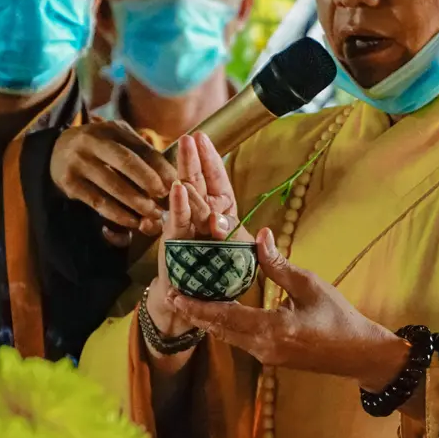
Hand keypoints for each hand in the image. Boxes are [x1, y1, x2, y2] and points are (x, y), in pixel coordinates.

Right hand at [51, 120, 177, 235]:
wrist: (55, 152)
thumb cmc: (101, 151)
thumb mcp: (119, 142)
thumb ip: (142, 155)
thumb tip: (174, 179)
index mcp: (113, 129)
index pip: (143, 148)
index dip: (162, 167)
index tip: (177, 184)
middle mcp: (93, 141)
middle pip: (127, 162)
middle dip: (150, 182)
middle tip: (165, 198)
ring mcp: (78, 161)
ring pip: (113, 184)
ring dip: (136, 203)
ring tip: (153, 215)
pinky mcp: (69, 182)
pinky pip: (98, 201)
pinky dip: (118, 214)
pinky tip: (132, 222)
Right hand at [146, 134, 239, 342]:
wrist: (195, 301)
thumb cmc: (219, 276)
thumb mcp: (240, 256)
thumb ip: (250, 244)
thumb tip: (264, 234)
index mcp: (220, 214)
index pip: (216, 181)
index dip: (211, 160)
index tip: (204, 138)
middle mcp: (200, 216)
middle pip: (198, 181)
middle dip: (194, 158)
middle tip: (189, 136)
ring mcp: (185, 226)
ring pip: (186, 194)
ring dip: (185, 171)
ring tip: (184, 149)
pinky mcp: (175, 240)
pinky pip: (177, 219)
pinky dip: (178, 204)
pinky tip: (177, 186)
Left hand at [166, 228, 409, 391]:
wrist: (359, 353)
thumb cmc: (339, 318)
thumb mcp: (311, 286)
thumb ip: (280, 266)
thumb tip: (260, 236)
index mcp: (271, 329)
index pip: (224, 317)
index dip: (197, 306)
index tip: (175, 295)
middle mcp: (262, 347)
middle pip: (219, 330)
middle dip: (196, 313)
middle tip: (173, 295)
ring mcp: (266, 355)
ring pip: (228, 337)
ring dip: (209, 320)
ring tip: (190, 302)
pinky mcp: (271, 357)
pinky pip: (240, 340)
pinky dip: (226, 326)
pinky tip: (219, 313)